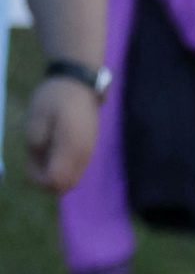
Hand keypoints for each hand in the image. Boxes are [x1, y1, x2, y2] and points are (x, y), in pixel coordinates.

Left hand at [22, 77, 97, 193]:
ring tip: (39, 155)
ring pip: (70, 181)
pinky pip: (74, 172)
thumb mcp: (37, 117)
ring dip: (52, 175)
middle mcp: (83, 156)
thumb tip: (37, 163)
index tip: (28, 165)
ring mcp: (88, 156)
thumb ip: (36, 142)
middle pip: (65, 186)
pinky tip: (50, 152)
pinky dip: (60, 170)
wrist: (80, 87)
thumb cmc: (55, 98)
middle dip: (45, 181)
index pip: (56, 180)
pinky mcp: (87, 154)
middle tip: (31, 163)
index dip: (38, 180)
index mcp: (70, 147)